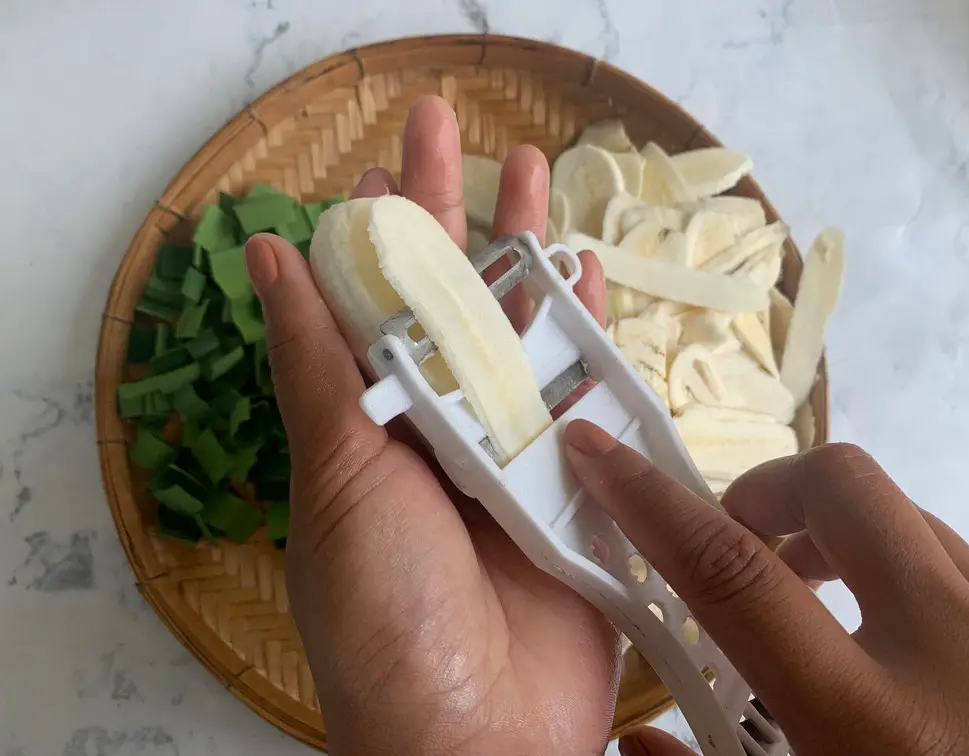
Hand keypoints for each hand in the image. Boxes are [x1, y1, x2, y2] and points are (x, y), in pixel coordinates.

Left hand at [244, 95, 617, 755]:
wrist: (478, 734)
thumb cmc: (386, 612)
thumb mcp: (338, 478)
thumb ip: (317, 366)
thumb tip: (270, 259)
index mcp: (373, 428)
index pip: (374, 309)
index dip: (376, 235)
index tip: (379, 169)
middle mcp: (441, 433)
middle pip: (452, 305)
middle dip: (457, 217)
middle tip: (455, 130)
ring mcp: (514, 456)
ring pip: (525, 336)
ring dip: (528, 258)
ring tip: (535, 178)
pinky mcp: (580, 486)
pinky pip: (591, 398)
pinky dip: (592, 336)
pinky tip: (589, 278)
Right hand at [563, 422, 968, 755]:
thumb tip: (635, 742)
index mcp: (871, 722)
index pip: (734, 572)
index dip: (650, 501)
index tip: (596, 451)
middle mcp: (956, 652)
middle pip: (843, 486)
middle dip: (766, 490)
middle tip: (734, 545)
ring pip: (910, 515)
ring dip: (834, 529)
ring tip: (808, 591)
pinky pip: (961, 562)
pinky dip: (900, 566)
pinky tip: (892, 636)